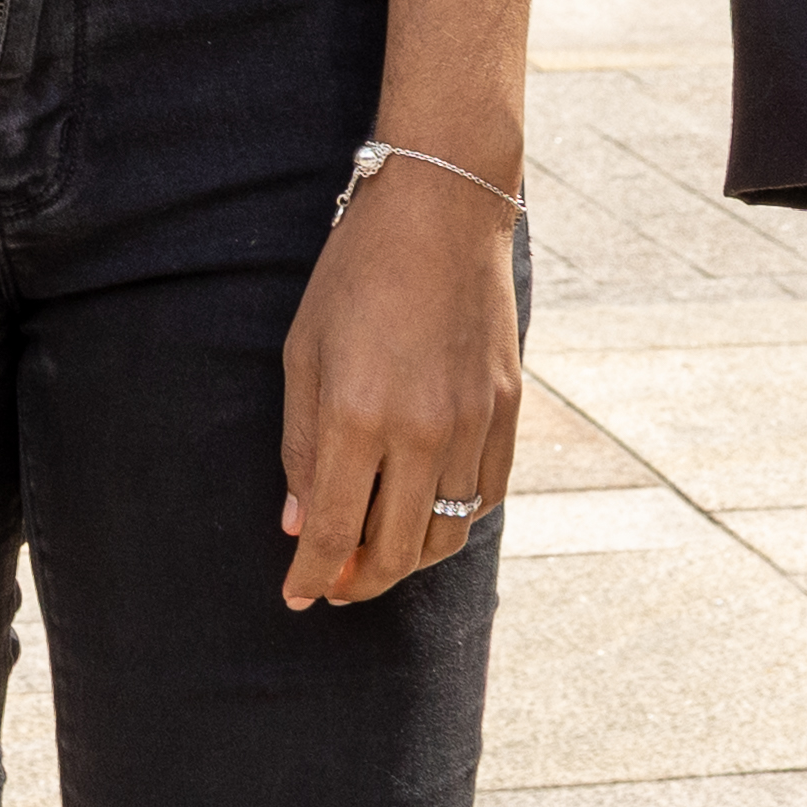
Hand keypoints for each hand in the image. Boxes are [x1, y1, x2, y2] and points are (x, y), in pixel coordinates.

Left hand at [278, 153, 517, 609]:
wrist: (442, 209)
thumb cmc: (356, 274)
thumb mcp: (304, 353)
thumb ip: (302, 446)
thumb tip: (303, 524)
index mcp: (358, 415)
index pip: (336, 532)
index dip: (314, 576)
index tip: (297, 597)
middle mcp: (423, 431)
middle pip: (396, 551)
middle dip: (359, 582)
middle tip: (334, 584)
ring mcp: (474, 424)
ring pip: (446, 533)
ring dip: (407, 559)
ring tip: (376, 554)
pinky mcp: (509, 411)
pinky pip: (485, 496)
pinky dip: (454, 520)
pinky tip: (425, 511)